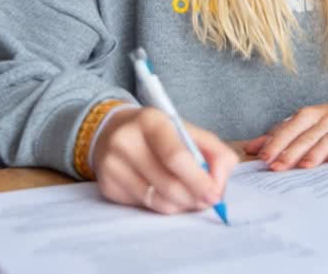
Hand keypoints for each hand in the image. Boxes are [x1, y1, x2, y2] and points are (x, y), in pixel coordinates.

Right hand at [91, 107, 238, 214]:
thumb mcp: (186, 131)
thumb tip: (219, 184)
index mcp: (151, 121)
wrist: (111, 130)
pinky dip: (163, 205)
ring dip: (182, 205)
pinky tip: (165, 193)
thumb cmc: (158, 133)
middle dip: (195, 198)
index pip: (176, 156)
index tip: (215, 194)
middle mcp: (126, 141)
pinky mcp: (107, 186)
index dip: (199, 180)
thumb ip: (213, 152)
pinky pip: (145, 206)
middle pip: (168, 184)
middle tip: (208, 200)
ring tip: (189, 197)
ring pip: (158, 201)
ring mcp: (113, 165)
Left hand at [242, 86, 327, 170]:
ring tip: (304, 166)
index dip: (277, 141)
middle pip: (308, 135)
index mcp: (313, 114)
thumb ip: (283, 133)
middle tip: (277, 167)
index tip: (264, 157)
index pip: (292, 127)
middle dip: (291, 151)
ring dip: (316, 152)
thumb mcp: (311, 121)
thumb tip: (252, 147)